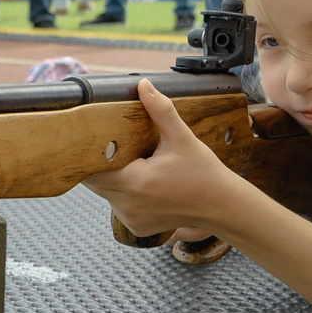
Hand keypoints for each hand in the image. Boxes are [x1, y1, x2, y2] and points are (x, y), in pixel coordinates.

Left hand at [85, 81, 250, 238]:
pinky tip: (142, 185)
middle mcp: (128, 204)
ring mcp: (131, 218)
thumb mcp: (182, 138)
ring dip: (112, 180)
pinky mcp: (136, 227)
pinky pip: (117, 206)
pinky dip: (123, 195)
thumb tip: (143, 85)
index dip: (90, 154)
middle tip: (114, 148)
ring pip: (105, 194)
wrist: (221, 206)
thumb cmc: (203, 172)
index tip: (94, 140)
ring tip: (134, 166)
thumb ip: (160, 110)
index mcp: (135, 181)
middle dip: (100, 165)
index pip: (93, 168)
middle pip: (94, 182)